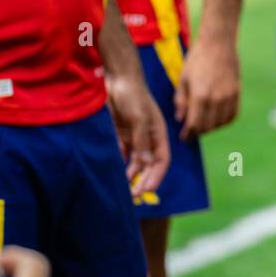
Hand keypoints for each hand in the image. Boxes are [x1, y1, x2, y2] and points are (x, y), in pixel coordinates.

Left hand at [106, 70, 169, 195]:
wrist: (116, 79)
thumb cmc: (133, 96)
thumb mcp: (139, 119)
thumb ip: (142, 142)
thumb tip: (146, 165)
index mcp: (158, 135)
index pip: (161, 161)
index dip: (156, 176)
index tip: (146, 190)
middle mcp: (148, 139)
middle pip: (148, 165)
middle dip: (143, 181)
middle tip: (133, 196)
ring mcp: (134, 137)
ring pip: (134, 162)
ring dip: (131, 176)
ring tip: (123, 190)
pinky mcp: (120, 135)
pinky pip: (121, 155)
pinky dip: (119, 165)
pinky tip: (114, 175)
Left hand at [176, 35, 239, 139]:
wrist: (218, 43)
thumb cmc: (197, 59)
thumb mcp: (183, 79)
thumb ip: (181, 101)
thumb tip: (180, 119)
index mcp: (200, 96)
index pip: (194, 124)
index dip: (188, 134)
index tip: (184, 137)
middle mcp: (216, 99)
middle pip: (208, 126)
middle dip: (198, 132)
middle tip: (192, 132)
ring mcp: (229, 96)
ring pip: (221, 123)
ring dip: (212, 128)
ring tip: (204, 125)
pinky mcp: (237, 92)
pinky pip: (233, 114)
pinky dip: (225, 121)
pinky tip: (217, 119)